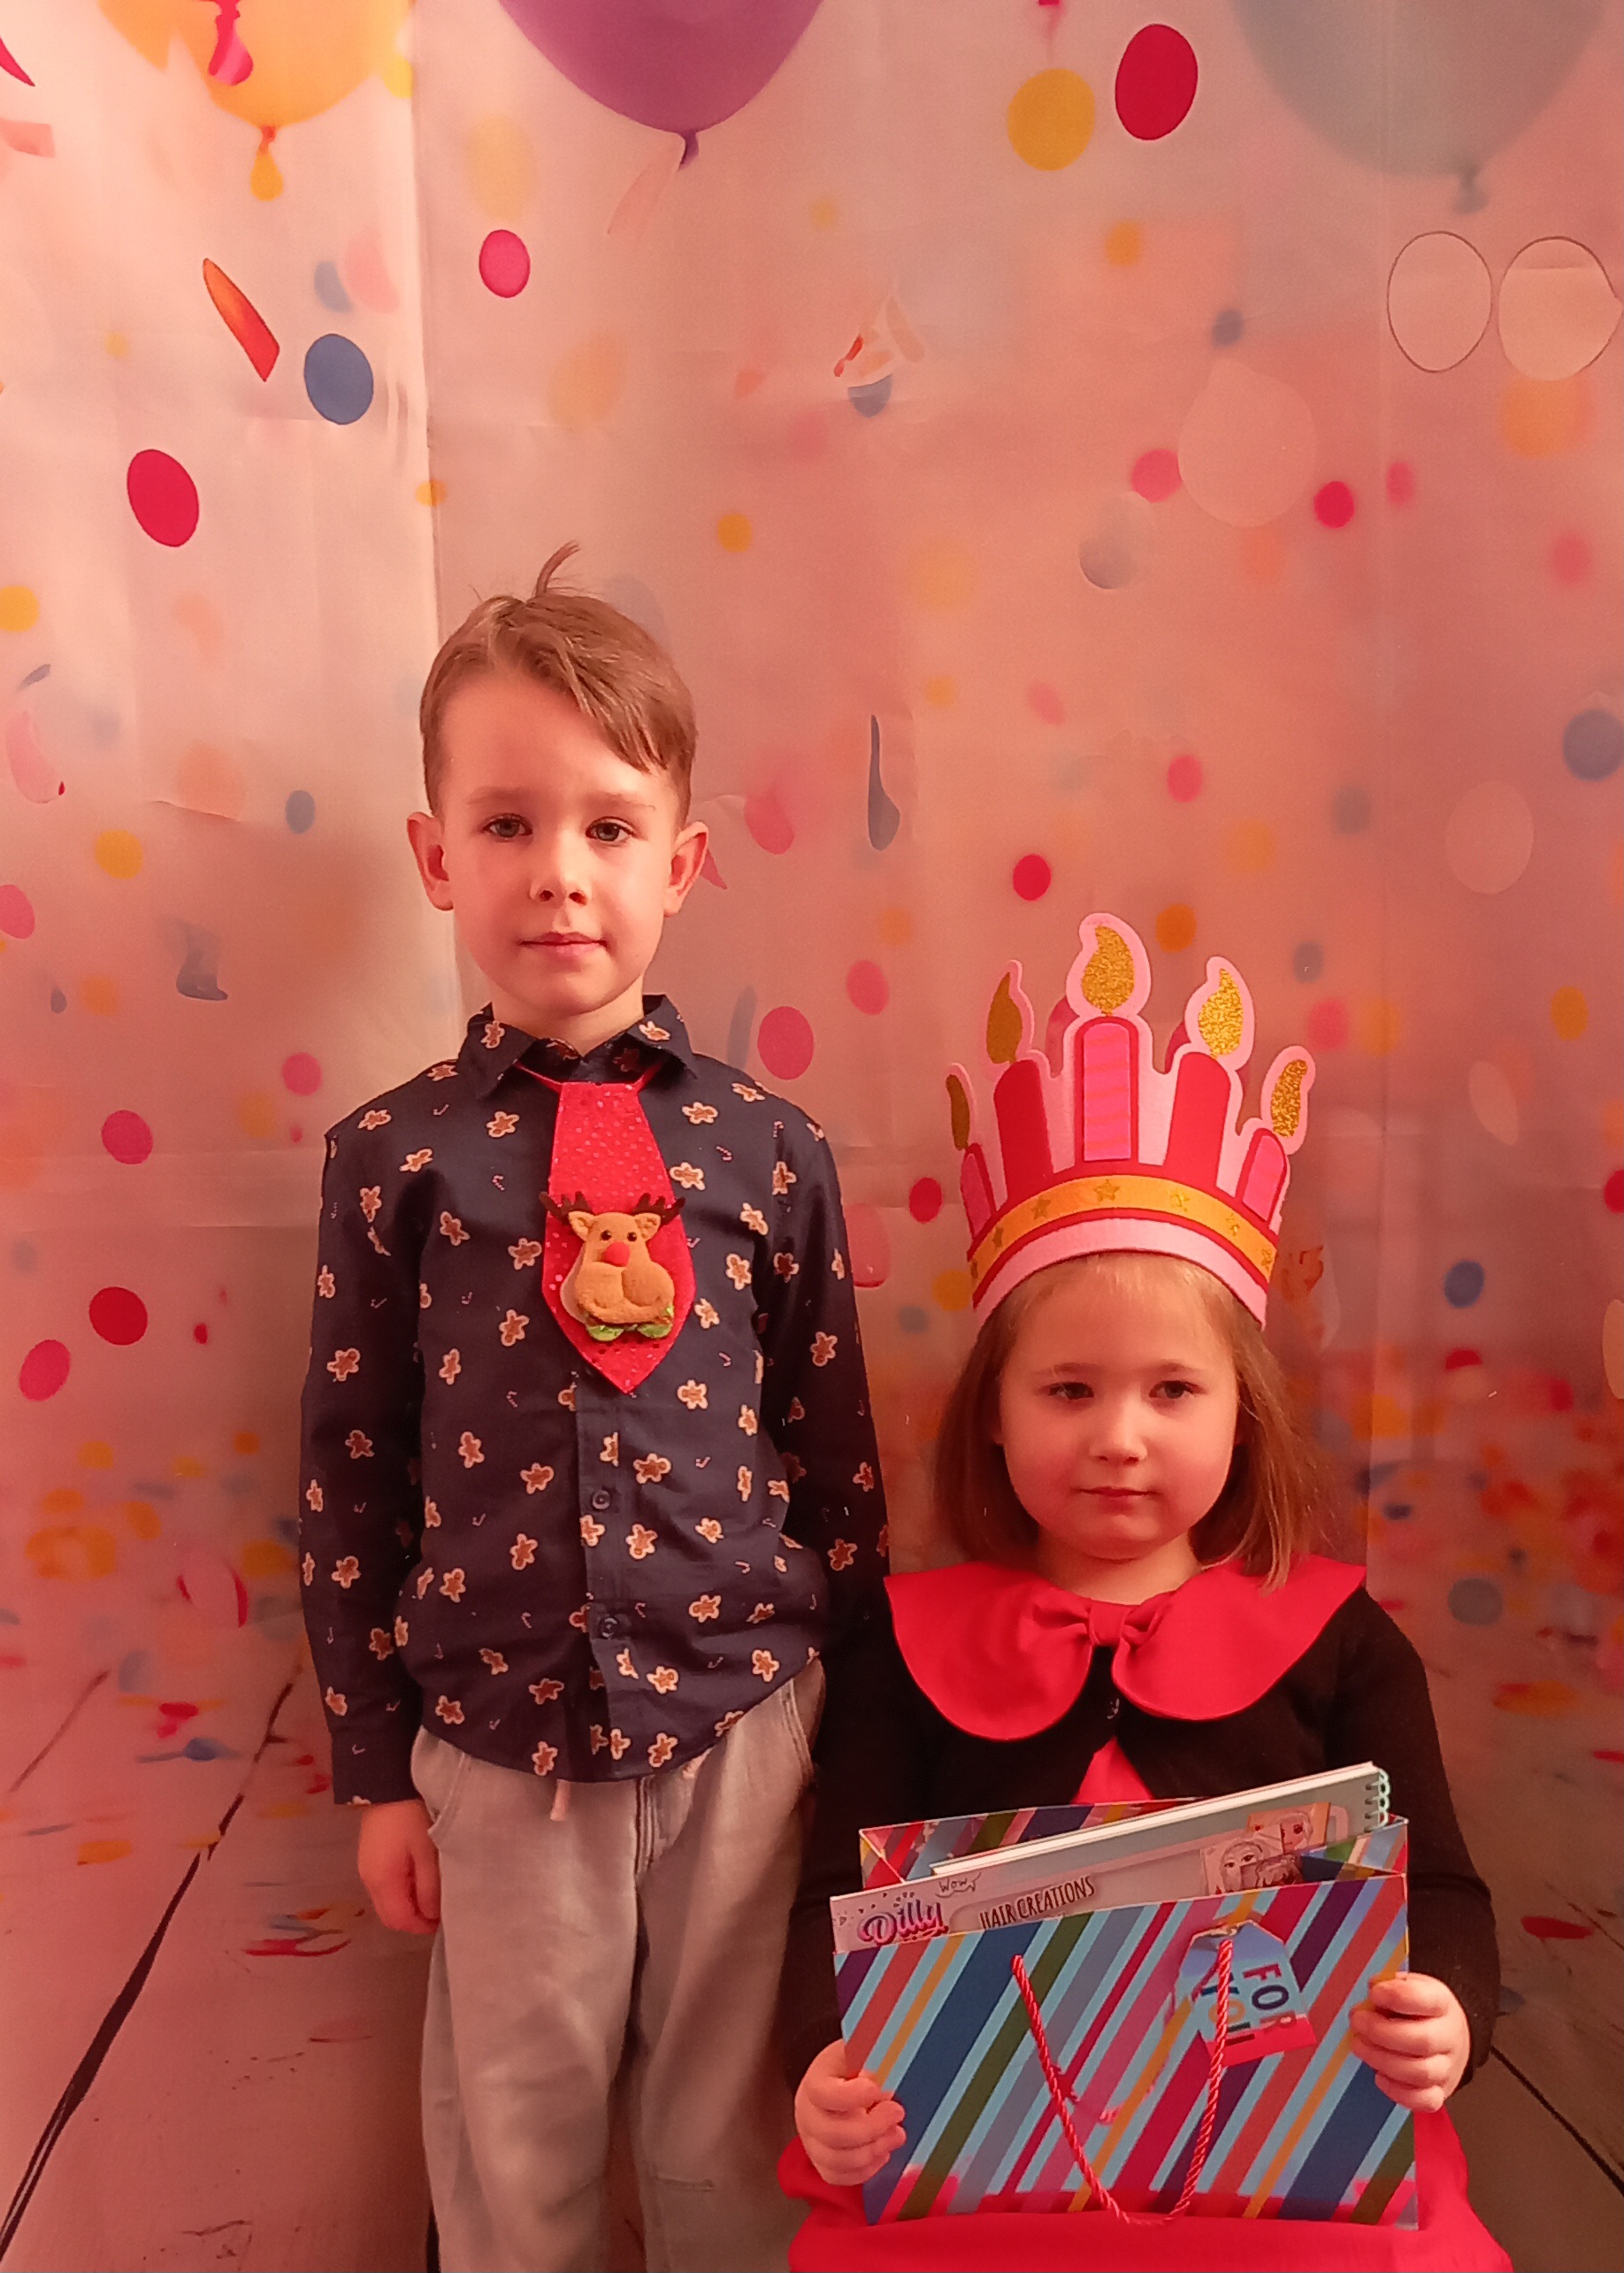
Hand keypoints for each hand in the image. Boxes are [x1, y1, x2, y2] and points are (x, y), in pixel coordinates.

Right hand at [356, 1797, 441, 1934]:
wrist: (388, 1778)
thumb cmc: (412, 1815)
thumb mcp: (428, 1852)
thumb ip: (430, 1888)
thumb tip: (431, 1917)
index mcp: (382, 1882)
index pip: (399, 1921)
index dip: (422, 1927)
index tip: (446, 1920)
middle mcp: (368, 1879)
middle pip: (391, 1914)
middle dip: (416, 1917)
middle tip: (442, 1906)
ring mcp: (367, 1866)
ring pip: (389, 1899)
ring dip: (411, 1901)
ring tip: (435, 1888)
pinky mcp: (371, 1853)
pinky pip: (387, 1883)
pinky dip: (404, 1886)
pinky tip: (421, 1872)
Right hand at [795, 2039, 905, 2186]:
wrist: (835, 2081)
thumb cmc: (850, 2066)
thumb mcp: (859, 2050)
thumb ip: (870, 2058)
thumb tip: (880, 2075)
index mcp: (814, 2083)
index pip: (825, 2095)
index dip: (853, 2096)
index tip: (878, 2089)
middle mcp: (807, 2116)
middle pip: (833, 2134)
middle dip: (872, 2128)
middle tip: (897, 2113)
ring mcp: (811, 2143)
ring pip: (837, 2161)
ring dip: (873, 2151)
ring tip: (896, 2134)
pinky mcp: (821, 2163)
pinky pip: (839, 2177)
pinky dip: (865, 2170)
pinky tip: (882, 2152)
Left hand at [1351, 1972, 1469, 2110]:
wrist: (1450, 2033)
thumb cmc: (1420, 2009)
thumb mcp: (1408, 1985)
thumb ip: (1389, 1985)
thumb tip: (1372, 1990)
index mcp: (1442, 2004)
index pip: (1427, 2000)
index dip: (1397, 1997)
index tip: (1374, 1993)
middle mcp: (1450, 2037)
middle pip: (1423, 2041)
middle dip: (1382, 2033)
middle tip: (1357, 2022)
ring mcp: (1448, 2068)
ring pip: (1421, 2073)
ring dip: (1383, 2061)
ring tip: (1359, 2046)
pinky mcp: (1441, 2092)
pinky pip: (1424, 2101)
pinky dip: (1398, 2092)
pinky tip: (1379, 2076)